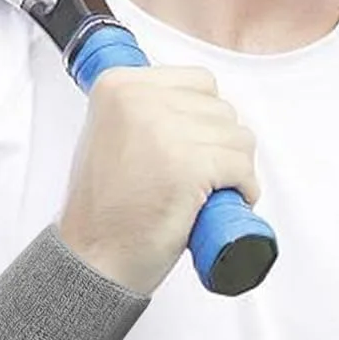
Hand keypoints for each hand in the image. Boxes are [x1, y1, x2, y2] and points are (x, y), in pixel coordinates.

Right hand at [57, 66, 259, 295]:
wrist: (94, 258)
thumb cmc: (107, 208)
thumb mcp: (112, 135)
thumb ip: (146, 109)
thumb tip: (194, 104)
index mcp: (119, 85)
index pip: (199, 82)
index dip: (205, 118)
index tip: (194, 144)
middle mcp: (139, 99)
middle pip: (222, 109)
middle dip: (221, 144)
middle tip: (201, 175)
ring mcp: (165, 130)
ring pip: (238, 137)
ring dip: (234, 167)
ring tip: (207, 191)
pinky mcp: (190, 164)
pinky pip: (243, 167)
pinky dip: (244, 188)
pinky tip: (222, 202)